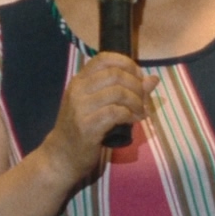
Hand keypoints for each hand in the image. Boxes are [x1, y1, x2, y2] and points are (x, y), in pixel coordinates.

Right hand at [39, 52, 154, 186]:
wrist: (61, 156)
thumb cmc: (82, 128)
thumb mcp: (100, 105)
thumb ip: (125, 90)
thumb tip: (153, 79)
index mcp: (79, 81)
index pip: (104, 58)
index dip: (127, 64)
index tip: (138, 77)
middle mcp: (78, 90)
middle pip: (116, 74)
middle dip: (137, 86)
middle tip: (143, 99)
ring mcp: (80, 108)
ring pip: (118, 92)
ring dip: (137, 102)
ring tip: (141, 112)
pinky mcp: (87, 127)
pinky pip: (116, 112)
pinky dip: (130, 115)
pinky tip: (132, 120)